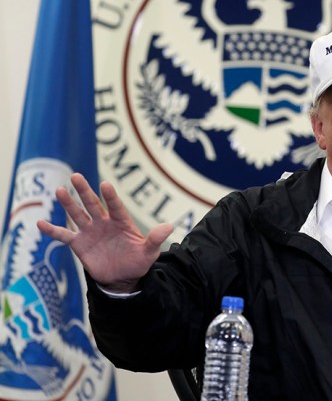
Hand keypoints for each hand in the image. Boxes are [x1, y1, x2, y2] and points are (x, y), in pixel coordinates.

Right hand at [36, 173, 172, 292]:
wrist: (122, 278)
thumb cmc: (137, 261)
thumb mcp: (149, 253)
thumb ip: (155, 240)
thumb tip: (169, 227)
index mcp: (122, 222)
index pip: (115, 206)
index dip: (110, 196)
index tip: (105, 185)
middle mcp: (104, 223)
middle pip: (93, 204)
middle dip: (85, 191)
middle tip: (76, 176)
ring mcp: (90, 232)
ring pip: (78, 214)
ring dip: (69, 204)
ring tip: (60, 190)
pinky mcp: (79, 244)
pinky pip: (64, 235)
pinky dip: (52, 230)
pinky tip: (39, 223)